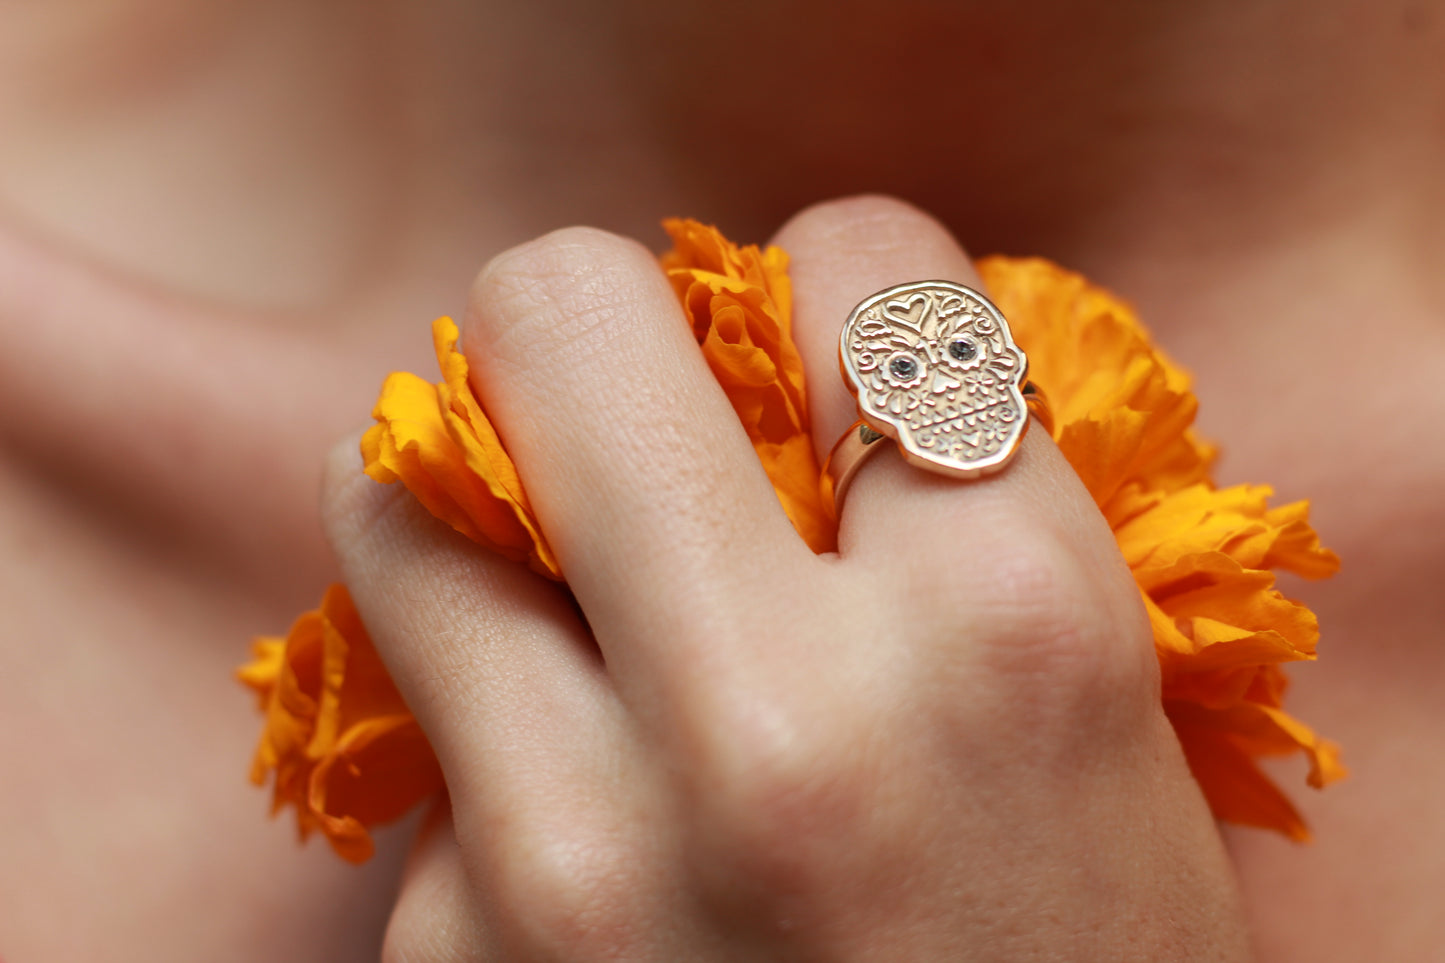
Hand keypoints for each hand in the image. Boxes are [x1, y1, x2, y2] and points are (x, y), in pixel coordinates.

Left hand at [323, 196, 1251, 961]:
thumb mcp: (1102, 734)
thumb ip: (955, 520)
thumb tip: (795, 361)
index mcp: (1007, 636)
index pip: (868, 271)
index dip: (857, 284)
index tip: (841, 353)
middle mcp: (775, 725)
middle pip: (556, 313)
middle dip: (598, 318)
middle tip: (633, 391)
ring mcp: (575, 855)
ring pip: (397, 493)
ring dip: (481, 497)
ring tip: (570, 575)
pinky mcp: (451, 957)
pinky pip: (426, 724)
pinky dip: (499, 723)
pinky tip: (585, 812)